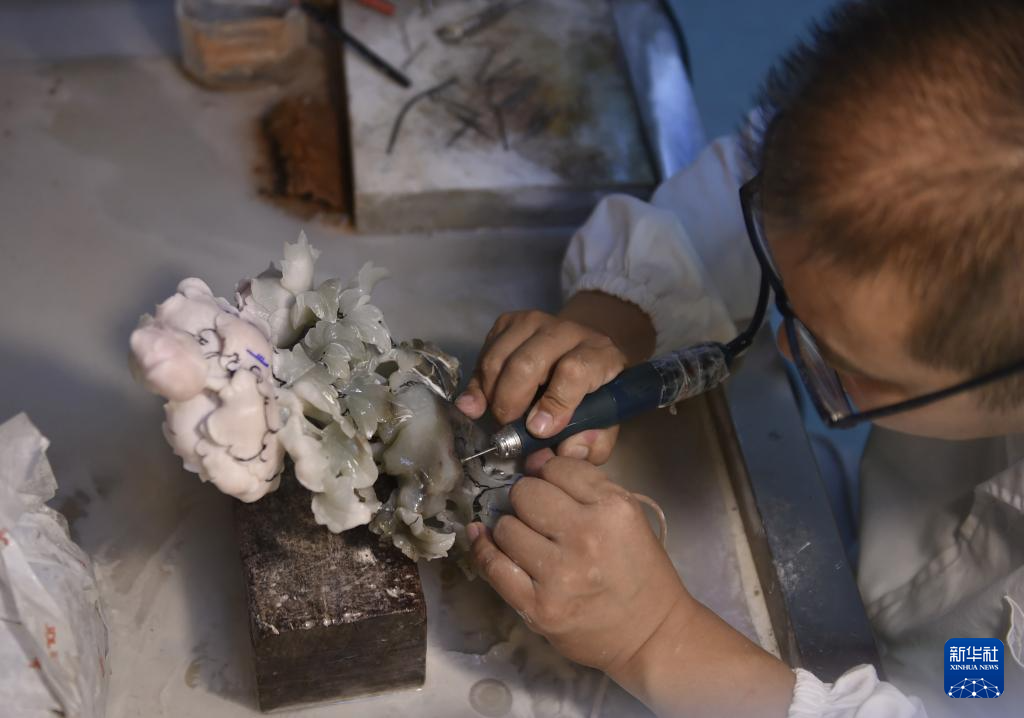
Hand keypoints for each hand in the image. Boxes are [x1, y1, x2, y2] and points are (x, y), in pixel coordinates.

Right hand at [456, 293, 654, 464]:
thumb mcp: (603, 422)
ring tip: (500, 416)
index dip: (555, 403)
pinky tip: (483, 402)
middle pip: (526, 364)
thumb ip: (592, 443)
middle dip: (510, 404)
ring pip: (498, 359)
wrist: (579, 353)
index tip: (538, 430)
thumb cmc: (591, 394)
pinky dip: (478, 385)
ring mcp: (535, 322)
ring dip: (491, 396)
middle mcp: (568, 331)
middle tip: (509, 428)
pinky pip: (483, 355)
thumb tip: (567, 453)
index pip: (574, 371)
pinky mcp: (508, 322)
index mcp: (600, 355)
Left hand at [468, 457, 687, 672]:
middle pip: (526, 493)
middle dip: (527, 499)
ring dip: (511, 529)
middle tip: (538, 516)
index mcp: (613, 509)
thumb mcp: (626, 518)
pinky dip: (483, 549)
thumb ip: (583, 485)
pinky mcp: (538, 606)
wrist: (651, 634)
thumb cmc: (639, 571)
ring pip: (506, 527)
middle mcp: (586, 537)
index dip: (549, 473)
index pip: (558, 468)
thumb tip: (534, 459)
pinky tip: (484, 539)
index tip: (550, 486)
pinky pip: (493, 566)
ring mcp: (560, 574)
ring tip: (527, 540)